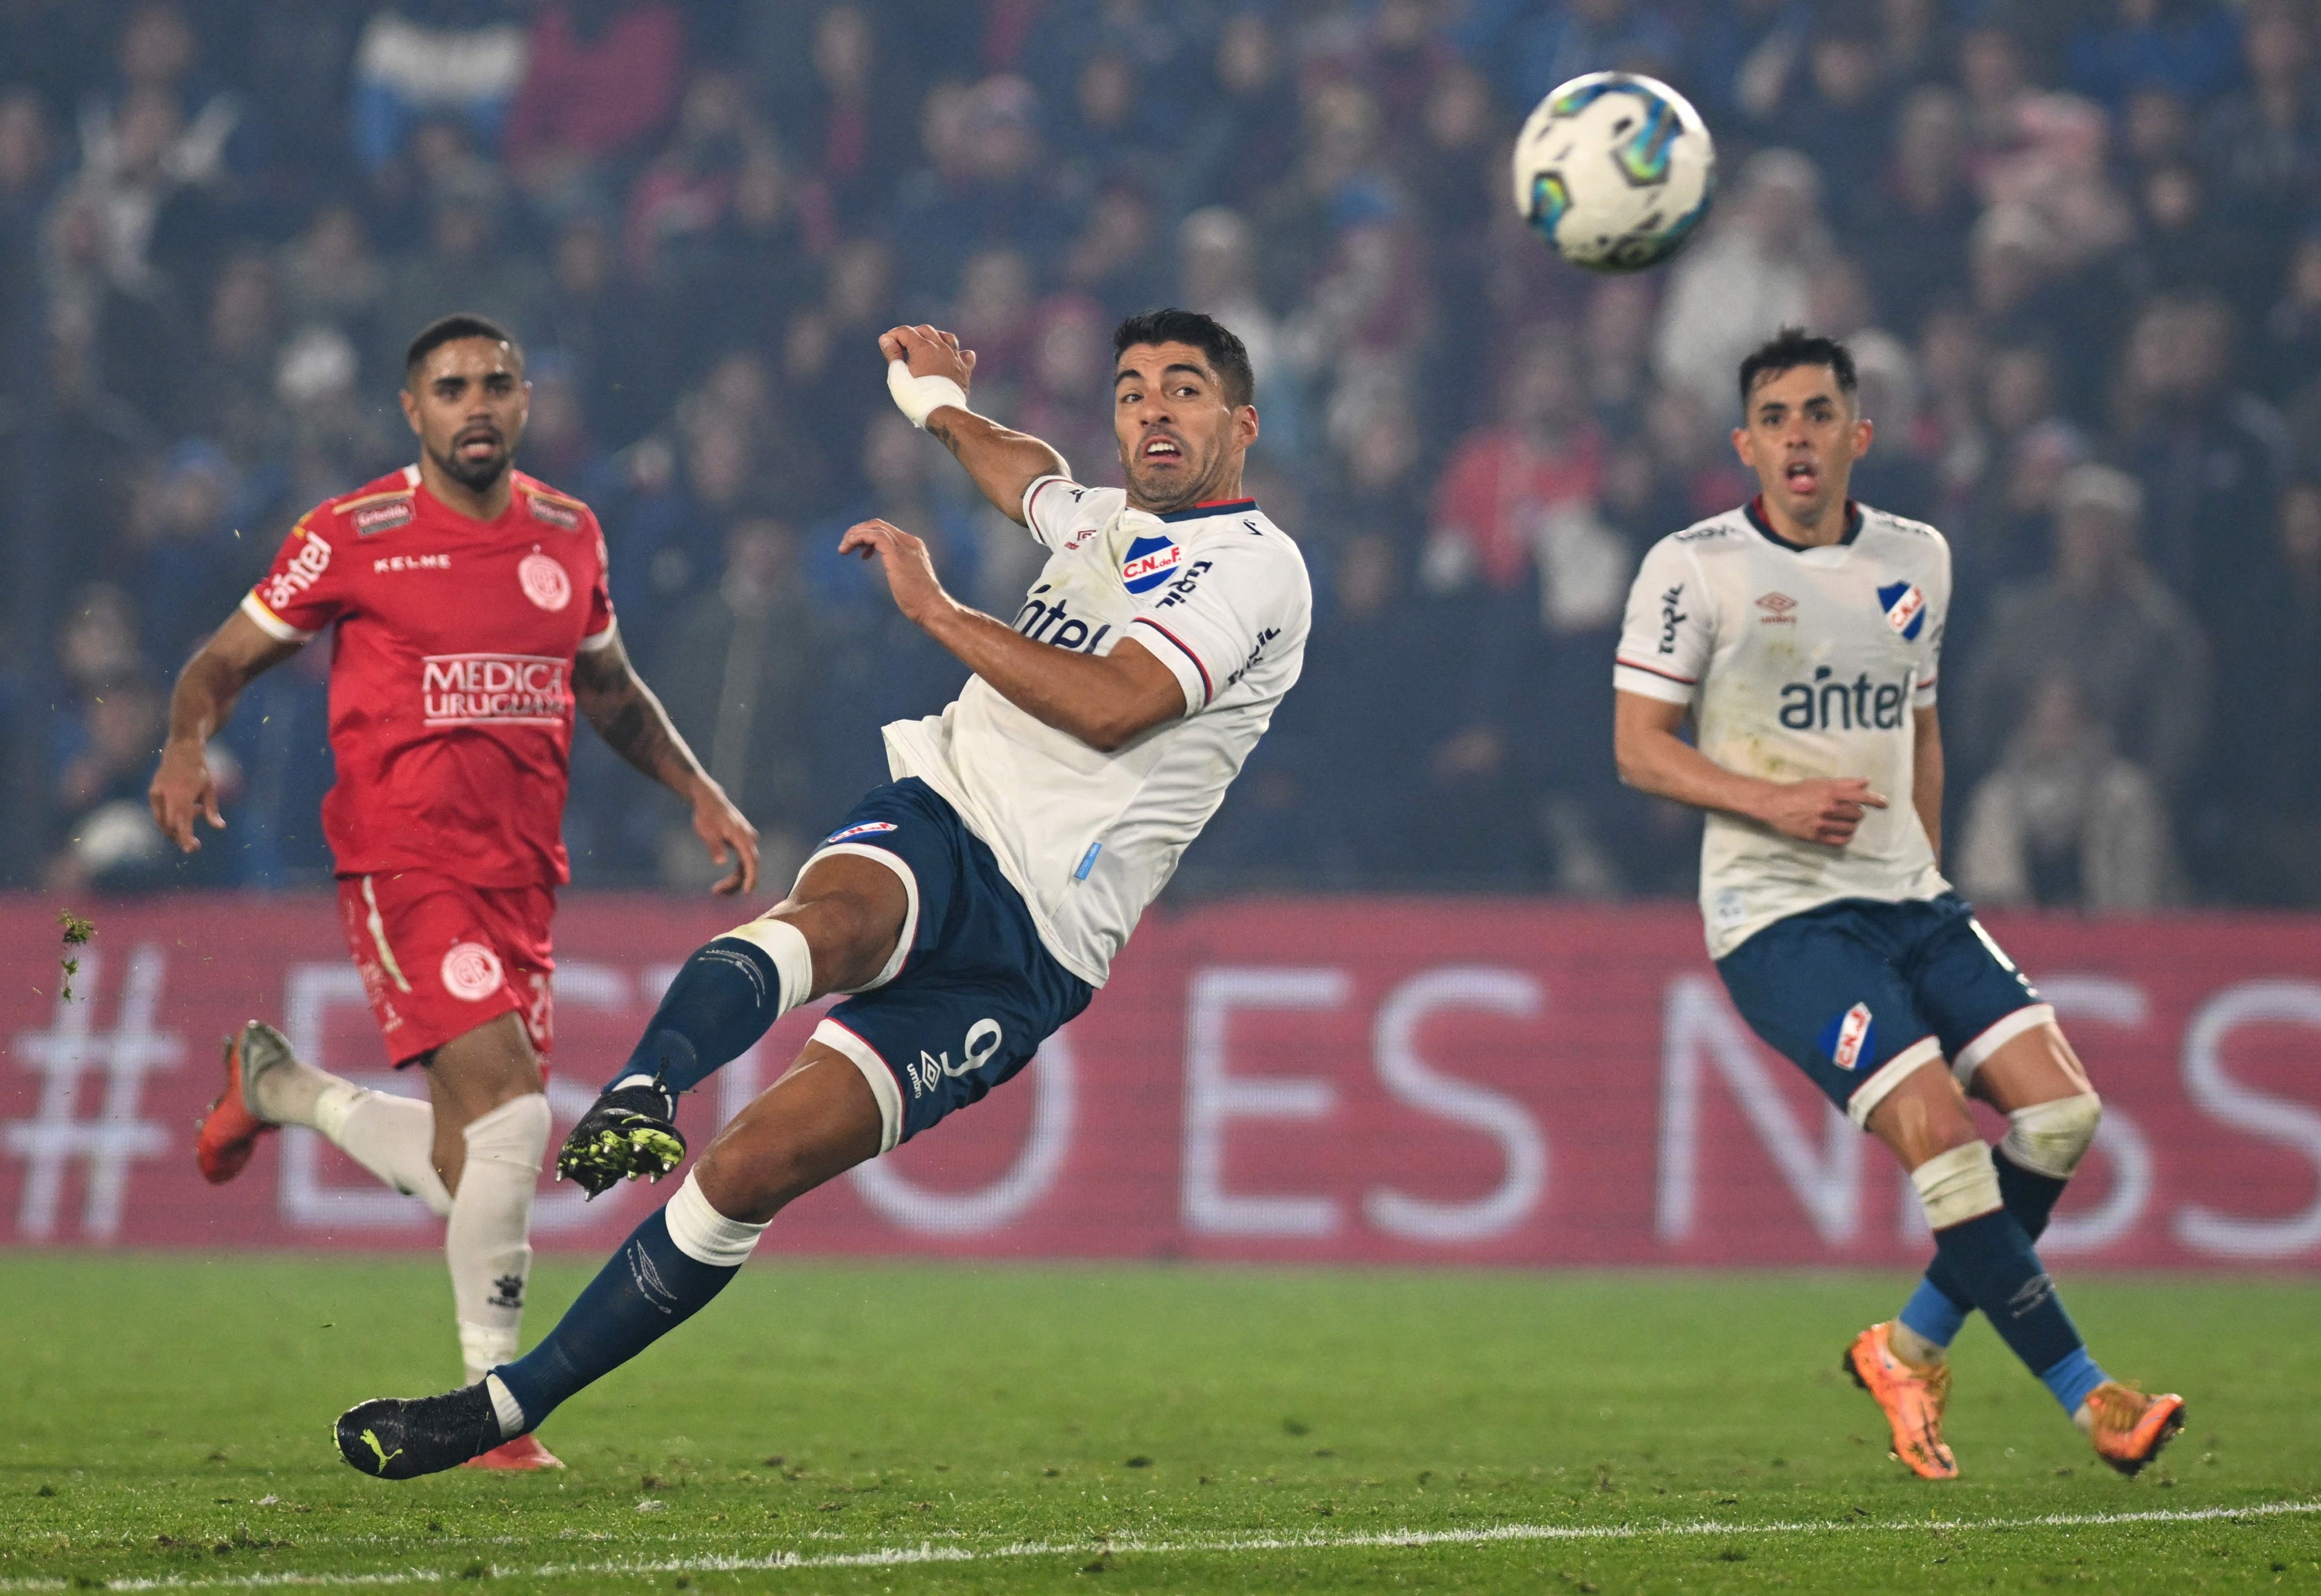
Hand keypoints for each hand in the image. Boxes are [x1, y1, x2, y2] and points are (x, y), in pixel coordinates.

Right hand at [149, 739, 224, 851]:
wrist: (181, 750)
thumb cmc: (200, 770)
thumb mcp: (211, 789)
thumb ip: (212, 811)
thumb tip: (220, 827)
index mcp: (182, 796)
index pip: (181, 823)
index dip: (185, 838)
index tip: (191, 849)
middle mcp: (166, 797)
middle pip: (170, 827)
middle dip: (181, 836)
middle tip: (195, 841)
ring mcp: (156, 795)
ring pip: (163, 822)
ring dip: (178, 825)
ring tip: (196, 809)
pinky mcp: (152, 793)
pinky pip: (159, 814)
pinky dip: (171, 817)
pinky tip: (188, 805)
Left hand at [690, 778, 759, 895]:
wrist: (710, 800)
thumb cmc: (707, 815)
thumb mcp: (707, 832)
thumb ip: (715, 847)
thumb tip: (721, 861)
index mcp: (743, 837)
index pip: (752, 861)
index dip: (751, 877)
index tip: (747, 891)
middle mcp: (749, 839)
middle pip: (748, 866)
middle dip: (736, 883)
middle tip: (716, 892)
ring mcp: (746, 841)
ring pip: (745, 866)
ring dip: (735, 880)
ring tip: (717, 891)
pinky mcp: (742, 842)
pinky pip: (743, 862)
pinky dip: (735, 873)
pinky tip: (723, 884)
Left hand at [839, 518, 949, 626]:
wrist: (931, 608)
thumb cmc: (920, 601)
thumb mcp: (908, 580)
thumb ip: (900, 570)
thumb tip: (893, 573)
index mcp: (913, 546)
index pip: (887, 530)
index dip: (869, 536)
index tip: (861, 553)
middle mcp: (910, 542)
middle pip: (878, 524)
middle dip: (858, 531)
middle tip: (845, 546)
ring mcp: (904, 546)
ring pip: (874, 527)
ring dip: (854, 535)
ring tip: (843, 549)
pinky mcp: (896, 554)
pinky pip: (873, 536)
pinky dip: (858, 539)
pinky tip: (848, 549)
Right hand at [877, 324, 975, 392]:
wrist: (942, 412)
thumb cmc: (916, 396)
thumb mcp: (897, 376)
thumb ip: (892, 355)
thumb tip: (886, 339)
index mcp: (922, 347)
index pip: (905, 331)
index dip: (893, 335)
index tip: (887, 344)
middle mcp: (940, 347)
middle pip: (925, 330)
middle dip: (912, 333)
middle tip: (903, 345)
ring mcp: (954, 357)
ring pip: (947, 337)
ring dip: (935, 337)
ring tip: (928, 345)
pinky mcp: (964, 369)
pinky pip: (965, 354)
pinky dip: (959, 353)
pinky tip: (954, 357)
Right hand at [1760, 777, 1887, 845]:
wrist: (1775, 804)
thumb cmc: (1799, 791)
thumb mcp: (1820, 782)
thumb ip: (1844, 783)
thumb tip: (1866, 782)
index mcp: (1831, 793)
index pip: (1860, 797)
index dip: (1875, 800)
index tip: (1885, 804)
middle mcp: (1828, 808)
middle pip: (1858, 814)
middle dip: (1858, 812)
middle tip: (1851, 810)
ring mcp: (1822, 824)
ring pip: (1851, 828)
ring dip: (1852, 824)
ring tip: (1845, 821)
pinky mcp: (1816, 836)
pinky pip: (1840, 840)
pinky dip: (1846, 836)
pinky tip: (1843, 832)